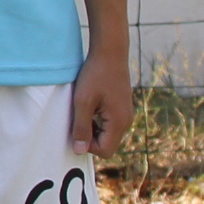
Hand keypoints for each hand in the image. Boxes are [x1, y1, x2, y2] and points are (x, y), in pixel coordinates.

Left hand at [72, 42, 132, 157]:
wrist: (110, 52)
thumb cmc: (95, 75)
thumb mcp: (83, 102)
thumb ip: (81, 127)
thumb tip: (79, 150)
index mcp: (119, 122)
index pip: (105, 151)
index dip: (88, 146)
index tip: (77, 128)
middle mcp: (126, 121)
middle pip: (107, 144)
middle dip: (90, 137)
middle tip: (78, 118)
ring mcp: (125, 114)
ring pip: (107, 133)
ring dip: (93, 127)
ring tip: (83, 109)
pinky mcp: (122, 107)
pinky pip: (109, 123)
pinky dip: (98, 119)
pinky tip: (90, 104)